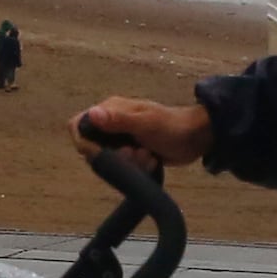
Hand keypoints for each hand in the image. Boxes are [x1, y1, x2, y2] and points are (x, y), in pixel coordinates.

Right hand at [76, 96, 210, 171]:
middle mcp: (111, 123)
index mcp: (110, 110)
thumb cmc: (172, 126)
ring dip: (128, 163)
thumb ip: (118, 120)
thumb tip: (91, 114)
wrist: (197, 138)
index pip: (79, 124)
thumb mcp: (145, 123)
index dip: (83, 141)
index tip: (99, 154)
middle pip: (93, 146)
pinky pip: (123, 165)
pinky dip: (136, 167)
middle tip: (134, 154)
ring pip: (109, 159)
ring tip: (148, 157)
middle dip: (113, 157)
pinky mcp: (131, 151)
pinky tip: (152, 161)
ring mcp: (121, 138)